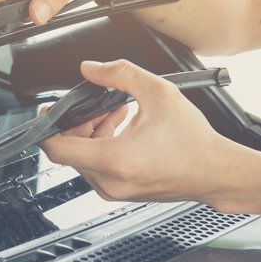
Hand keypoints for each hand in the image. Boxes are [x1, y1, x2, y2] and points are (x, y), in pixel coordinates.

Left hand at [40, 59, 248, 203]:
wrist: (216, 172)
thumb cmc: (194, 142)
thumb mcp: (158, 93)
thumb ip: (119, 74)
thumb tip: (91, 68)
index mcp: (114, 160)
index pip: (56, 149)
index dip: (44, 127)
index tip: (46, 112)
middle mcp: (110, 182)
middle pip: (69, 150)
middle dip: (76, 123)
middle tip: (95, 105)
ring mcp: (115, 191)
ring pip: (82, 159)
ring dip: (90, 132)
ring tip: (114, 112)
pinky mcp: (121, 193)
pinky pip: (97, 167)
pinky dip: (101, 145)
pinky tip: (121, 126)